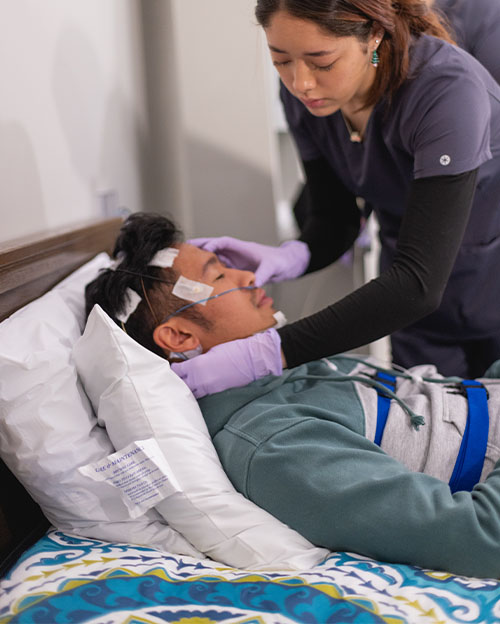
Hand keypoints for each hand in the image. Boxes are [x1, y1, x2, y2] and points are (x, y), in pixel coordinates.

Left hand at [171, 329, 282, 397]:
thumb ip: (198, 361)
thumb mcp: (211, 352)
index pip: (176, 372)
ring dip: (188, 390)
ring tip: (187, 387)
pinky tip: (200, 390)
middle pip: (180, 385)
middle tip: (176, 380)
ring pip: (191, 394)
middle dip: (177, 382)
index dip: (173, 371)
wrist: (253, 360)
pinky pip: (203, 396)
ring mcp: (209, 389)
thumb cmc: (234, 351)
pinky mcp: (217, 394)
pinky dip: (199, 394)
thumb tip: (190, 366)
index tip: (172, 369)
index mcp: (196, 366)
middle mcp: (199, 380)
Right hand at [188, 236, 309, 285]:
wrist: (286, 264)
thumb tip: (255, 283)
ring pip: (213, 257)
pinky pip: (218, 268)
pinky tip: (199, 277)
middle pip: (213, 247)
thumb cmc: (280, 262)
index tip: (201, 251)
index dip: (211, 245)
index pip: (223, 243)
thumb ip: (263, 274)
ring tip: (185, 263)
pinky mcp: (234, 268)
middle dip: (198, 247)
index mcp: (242, 248)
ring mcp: (234, 260)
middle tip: (182, 249)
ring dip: (200, 259)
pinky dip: (208, 270)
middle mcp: (235, 252)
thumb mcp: (272, 267)